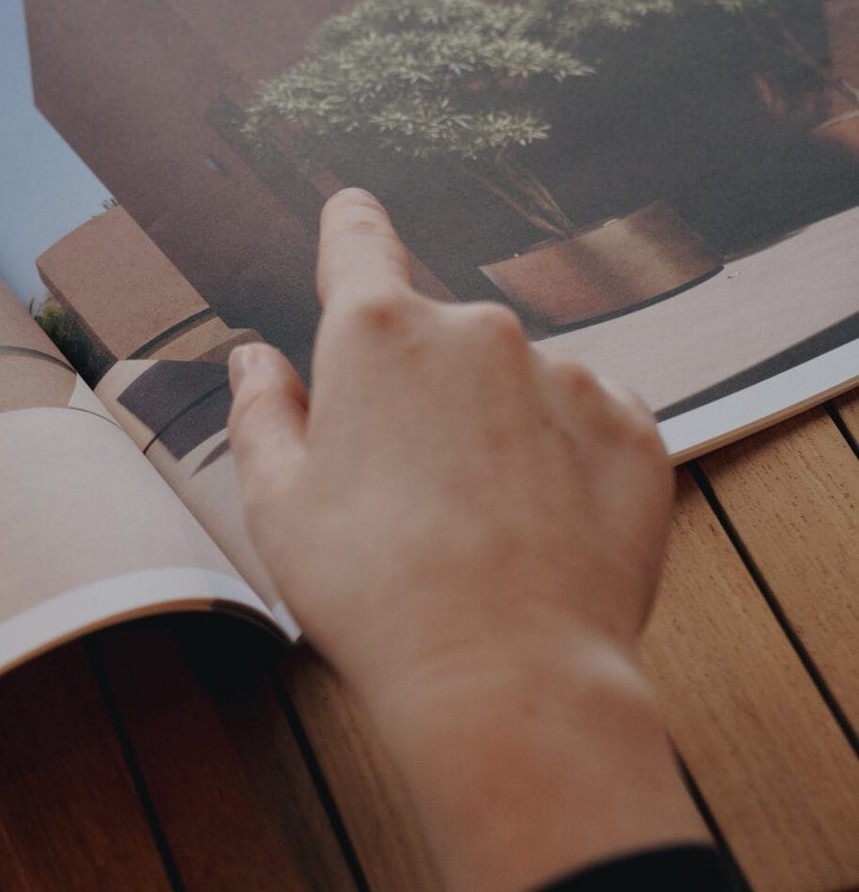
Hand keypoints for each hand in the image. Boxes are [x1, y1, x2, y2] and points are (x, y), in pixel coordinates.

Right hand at [226, 190, 706, 891]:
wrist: (509, 677)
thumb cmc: (374, 595)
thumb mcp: (278, 506)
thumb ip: (263, 413)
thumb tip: (256, 358)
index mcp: (376, 332)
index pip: (358, 240)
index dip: (350, 229)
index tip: (352, 214)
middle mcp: (477, 329)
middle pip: (439, 336)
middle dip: (424, 390)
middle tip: (408, 490)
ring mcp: (567, 374)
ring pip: (518, 384)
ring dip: (499, 429)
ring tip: (480, 530)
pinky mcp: (635, 428)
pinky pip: (588, 423)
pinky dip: (565, 462)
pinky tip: (541, 531)